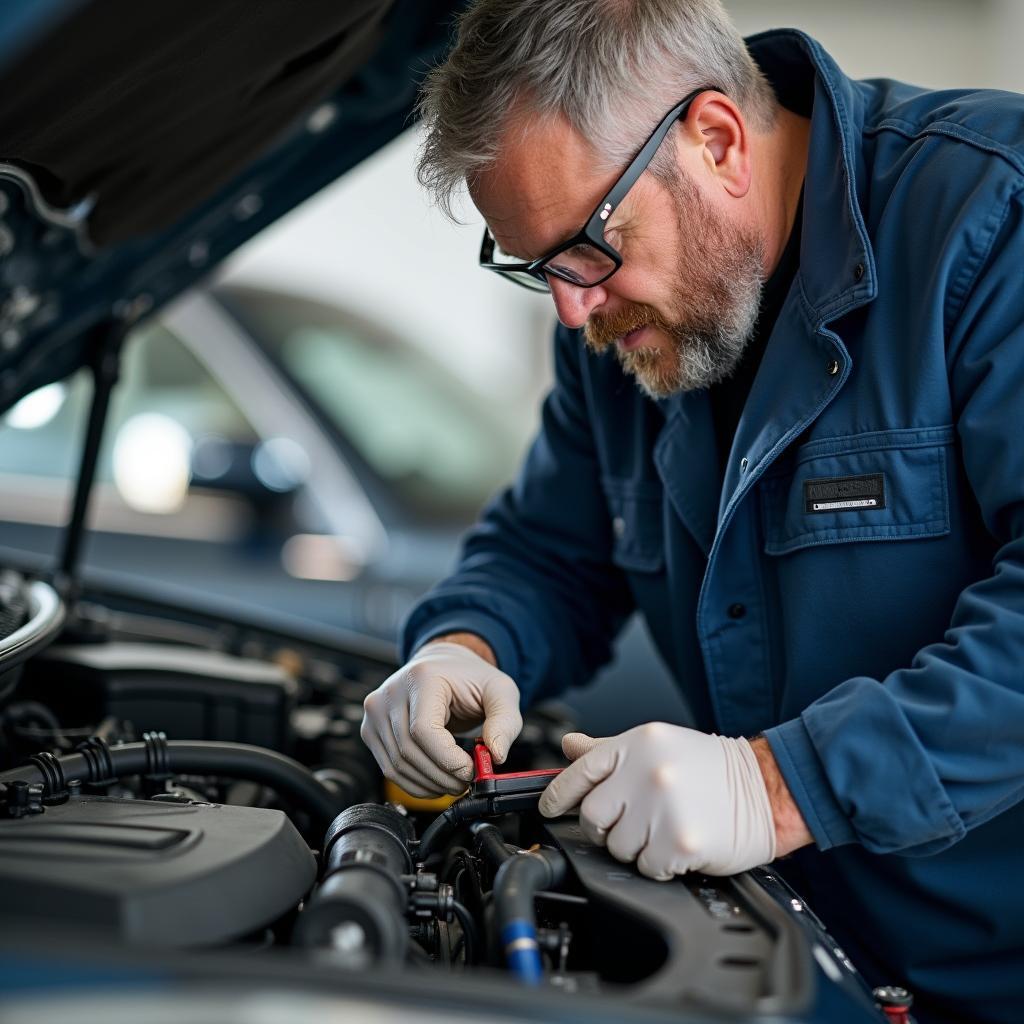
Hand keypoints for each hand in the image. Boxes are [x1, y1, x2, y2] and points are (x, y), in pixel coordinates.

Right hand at [360, 639, 522, 796]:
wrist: (444, 667)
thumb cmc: (470, 678)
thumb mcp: (500, 691)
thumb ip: (505, 721)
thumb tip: (496, 755)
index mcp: (421, 678)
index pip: (423, 730)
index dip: (447, 759)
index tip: (471, 770)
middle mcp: (390, 693)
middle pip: (409, 752)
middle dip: (442, 776)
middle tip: (468, 782)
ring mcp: (376, 712)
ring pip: (397, 766)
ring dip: (429, 784)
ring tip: (455, 782)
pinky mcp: (370, 730)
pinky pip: (389, 768)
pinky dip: (415, 783)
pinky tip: (436, 781)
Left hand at [538, 723, 776, 878]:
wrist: (766, 788)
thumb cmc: (710, 768)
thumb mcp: (657, 744)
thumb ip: (608, 749)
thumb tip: (569, 746)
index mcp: (637, 743)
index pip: (580, 771)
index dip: (558, 795)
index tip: (549, 808)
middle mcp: (647, 771)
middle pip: (592, 816)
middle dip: (605, 827)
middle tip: (630, 823)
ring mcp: (663, 806)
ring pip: (618, 847)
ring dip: (635, 847)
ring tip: (663, 829)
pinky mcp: (680, 841)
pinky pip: (646, 867)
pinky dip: (659, 864)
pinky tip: (677, 845)